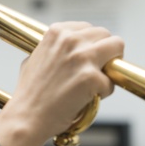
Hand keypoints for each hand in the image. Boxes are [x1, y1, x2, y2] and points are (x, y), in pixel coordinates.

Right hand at [0, 22, 124, 145]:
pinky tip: (85, 99)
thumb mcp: (36, 58)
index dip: (92, 45)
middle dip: (106, 52)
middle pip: (106, 35)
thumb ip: (55, 48)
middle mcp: (70, 40)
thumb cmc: (30, 93)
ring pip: (117, 48)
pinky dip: (102, 93)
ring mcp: (82, 57)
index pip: (89, 28)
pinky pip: (111, 82)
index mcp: (57, 32)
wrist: (27, 116)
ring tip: (96, 82)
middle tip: (98, 70)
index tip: (89, 57)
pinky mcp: (91, 77)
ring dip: (110, 66)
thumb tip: (69, 47)